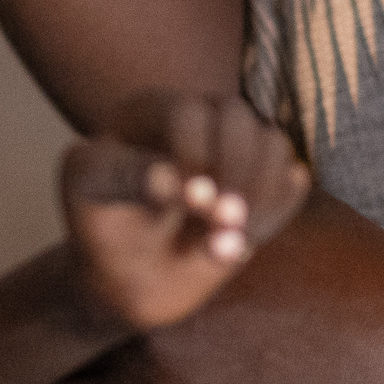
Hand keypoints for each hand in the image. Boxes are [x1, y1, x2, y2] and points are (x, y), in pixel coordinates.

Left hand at [39, 196, 383, 383]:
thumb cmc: (369, 290)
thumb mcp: (293, 215)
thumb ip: (226, 203)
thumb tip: (193, 179)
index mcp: (171, 262)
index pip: (75, 274)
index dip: (90, 287)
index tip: (113, 299)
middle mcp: (151, 333)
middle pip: (59, 347)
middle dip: (82, 350)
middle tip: (120, 354)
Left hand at [60, 94, 312, 332]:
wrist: (128, 273)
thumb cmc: (101, 223)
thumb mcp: (91, 193)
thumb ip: (126, 178)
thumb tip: (171, 179)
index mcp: (151, 110)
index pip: (187, 113)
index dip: (195, 155)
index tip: (188, 202)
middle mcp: (199, 119)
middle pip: (238, 117)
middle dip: (237, 169)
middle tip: (224, 219)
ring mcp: (235, 149)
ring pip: (273, 143)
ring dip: (262, 193)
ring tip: (232, 239)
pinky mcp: (262, 182)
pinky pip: (292, 178)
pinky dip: (278, 208)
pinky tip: (243, 240)